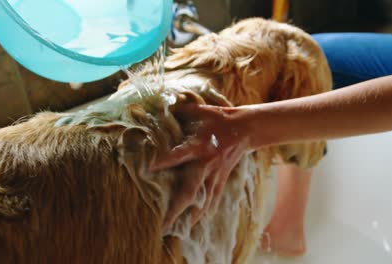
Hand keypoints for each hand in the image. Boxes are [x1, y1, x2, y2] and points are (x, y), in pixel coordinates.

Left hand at [151, 103, 248, 230]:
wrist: (244, 128)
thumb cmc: (216, 118)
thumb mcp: (196, 111)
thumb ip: (176, 112)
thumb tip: (153, 107)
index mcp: (199, 145)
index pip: (178, 155)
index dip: (162, 162)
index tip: (147, 170)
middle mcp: (206, 163)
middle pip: (191, 189)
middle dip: (177, 207)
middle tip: (163, 223)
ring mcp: (216, 174)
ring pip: (203, 201)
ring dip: (190, 217)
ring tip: (177, 232)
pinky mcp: (222, 179)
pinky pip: (213, 200)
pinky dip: (205, 213)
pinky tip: (194, 225)